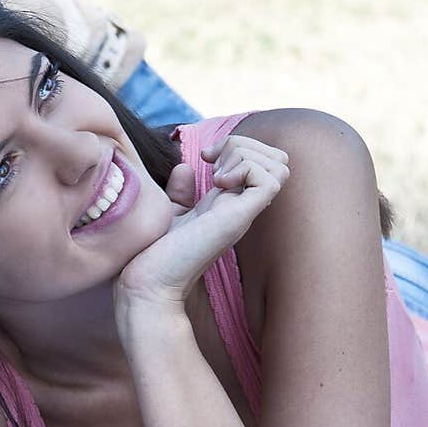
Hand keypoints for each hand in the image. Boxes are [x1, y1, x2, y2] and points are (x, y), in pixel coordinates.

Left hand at [115, 133, 289, 316]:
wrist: (149, 282)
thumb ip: (181, 192)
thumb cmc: (156, 255)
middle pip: (278, 158)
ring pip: (278, 164)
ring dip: (244, 155)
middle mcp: (243, 207)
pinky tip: (218, 183)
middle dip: (245, 144)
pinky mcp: (240, 218)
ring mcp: (245, 213)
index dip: (237, 147)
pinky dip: (244, 168)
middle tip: (212, 161)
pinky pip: (270, 178)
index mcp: (230, 205)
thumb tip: (185, 168)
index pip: (262, 162)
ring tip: (215, 175)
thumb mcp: (171, 214)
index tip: (206, 157)